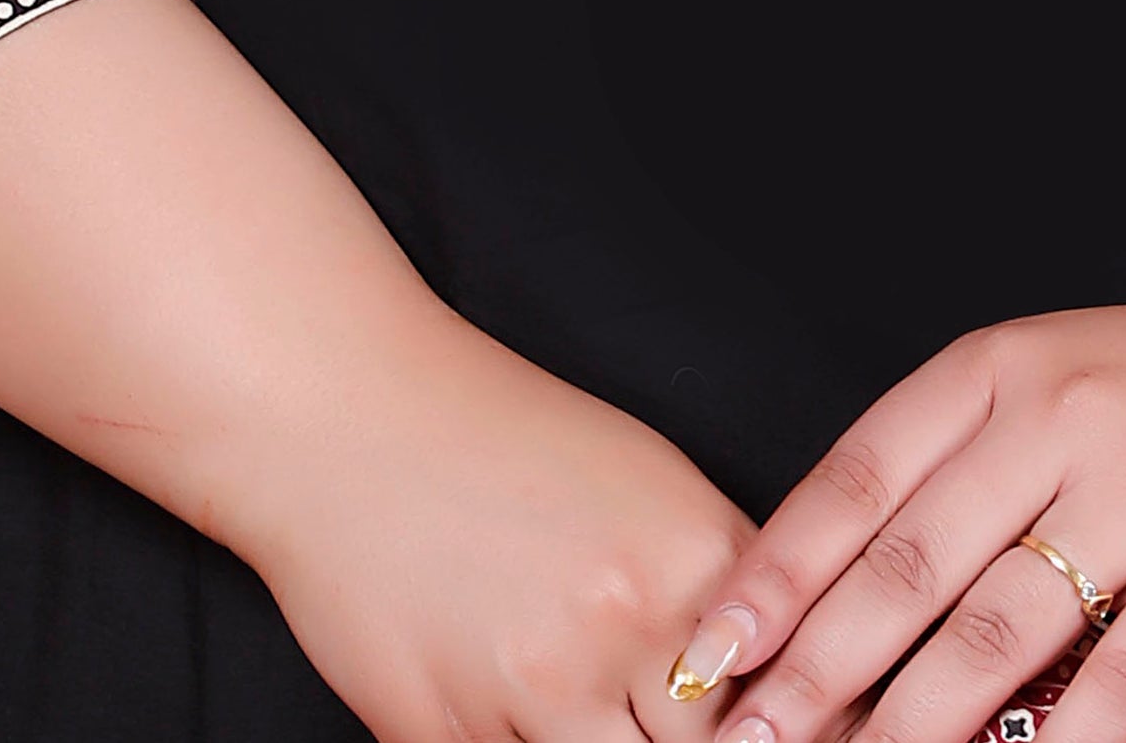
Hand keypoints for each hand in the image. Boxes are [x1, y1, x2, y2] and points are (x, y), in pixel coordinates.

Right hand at [235, 295, 753, 742]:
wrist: (352, 414)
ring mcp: (533, 689)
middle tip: (646, 707)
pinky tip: (511, 705)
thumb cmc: (502, 436)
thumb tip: (769, 667)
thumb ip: (717, 577)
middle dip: (679, 737)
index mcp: (690, 557)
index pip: (773, 693)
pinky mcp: (442, 731)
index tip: (755, 717)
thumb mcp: (645, 479)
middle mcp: (624, 627)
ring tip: (576, 694)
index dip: (760, 714)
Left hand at [669, 292, 1125, 742]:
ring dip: (910, 723)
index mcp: (1008, 363)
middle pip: (907, 561)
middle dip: (813, 668)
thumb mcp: (1072, 383)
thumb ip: (974, 461)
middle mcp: (1063, 413)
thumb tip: (847, 576)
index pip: (860, 474)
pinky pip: (1119, 676)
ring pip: (995, 628)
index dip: (777, 570)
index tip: (710, 649)